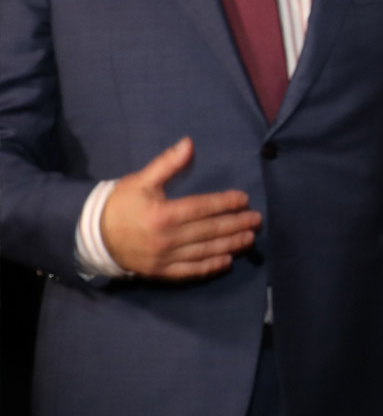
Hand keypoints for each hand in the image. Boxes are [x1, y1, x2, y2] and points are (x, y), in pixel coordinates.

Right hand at [100, 138, 260, 279]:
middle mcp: (167, 238)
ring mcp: (164, 258)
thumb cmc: (120, 204)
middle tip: (257, 220)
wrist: (92, 236)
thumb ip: (167, 164)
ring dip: (230, 245)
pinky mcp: (160, 272)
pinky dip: (209, 267)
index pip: (203, 208)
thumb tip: (189, 143)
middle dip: (236, 224)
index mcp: (164, 214)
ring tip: (249, 238)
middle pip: (210, 231)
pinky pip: (190, 271)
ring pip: (205, 251)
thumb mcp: (141, 180)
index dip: (226, 203)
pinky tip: (226, 262)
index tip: (244, 200)